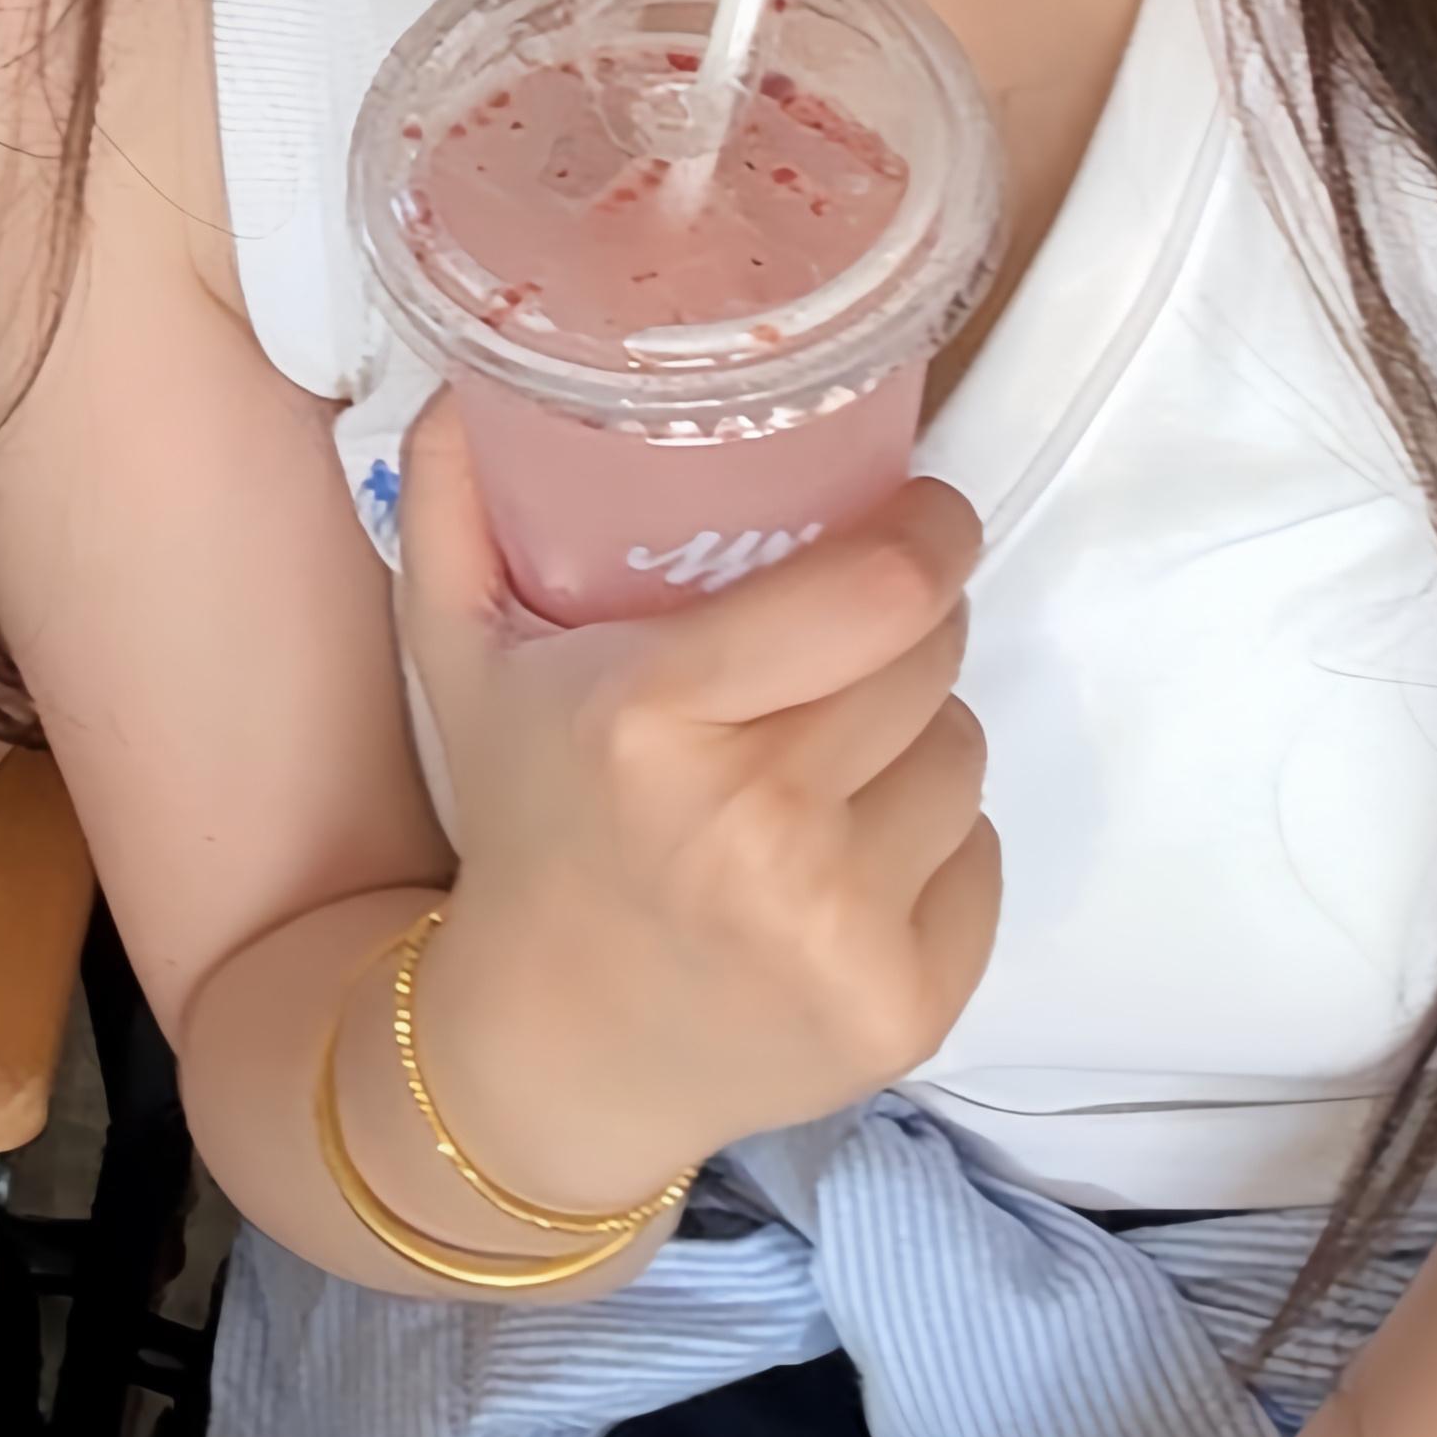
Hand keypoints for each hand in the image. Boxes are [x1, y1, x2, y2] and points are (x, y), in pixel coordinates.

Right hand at [393, 399, 999, 1216]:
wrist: (545, 1059)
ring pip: (965, 753)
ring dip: (916, 738)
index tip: (923, 513)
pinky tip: (845, 862)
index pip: (875, 590)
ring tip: (827, 762)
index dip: (926, 533)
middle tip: (844, 641)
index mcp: (652, 719)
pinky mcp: (904, 1011)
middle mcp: (754, 829)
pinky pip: (982, 858)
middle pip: (930, 660)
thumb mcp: (459, 660)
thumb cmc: (524, 826)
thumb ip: (454, 505)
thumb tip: (467, 376)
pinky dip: (933, 846)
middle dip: (907, 629)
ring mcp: (837, 931)